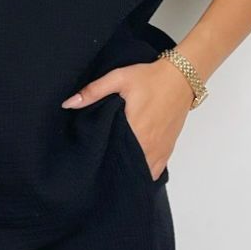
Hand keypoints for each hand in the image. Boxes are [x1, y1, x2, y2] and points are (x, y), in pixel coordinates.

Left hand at [60, 57, 193, 179]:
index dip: (100, 160)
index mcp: (135, 130)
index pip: (112, 156)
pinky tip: (134, 168)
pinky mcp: (168, 148)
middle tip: (100, 165)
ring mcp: (160, 149)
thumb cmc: (151, 78)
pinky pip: (155, 170)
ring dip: (129, 171)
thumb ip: (93, 91)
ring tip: (115, 168)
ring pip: (141, 172)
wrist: (182, 77)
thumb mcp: (119, 78)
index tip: (91, 160)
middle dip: (113, 168)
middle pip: (127, 167)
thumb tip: (69, 104)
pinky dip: (144, 172)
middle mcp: (148, 144)